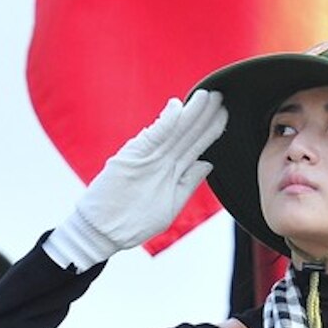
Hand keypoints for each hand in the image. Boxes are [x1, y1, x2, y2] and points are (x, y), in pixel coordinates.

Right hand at [44, 91, 228, 269]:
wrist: (102, 232)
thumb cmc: (133, 222)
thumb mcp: (169, 204)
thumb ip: (188, 183)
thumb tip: (207, 163)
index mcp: (172, 171)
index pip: (196, 145)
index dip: (212, 129)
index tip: (226, 113)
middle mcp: (162, 161)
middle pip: (188, 134)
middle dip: (205, 115)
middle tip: (223, 95)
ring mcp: (147, 159)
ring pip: (175, 132)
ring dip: (191, 114)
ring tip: (207, 96)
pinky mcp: (131, 159)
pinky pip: (153, 138)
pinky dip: (165, 122)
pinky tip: (177, 107)